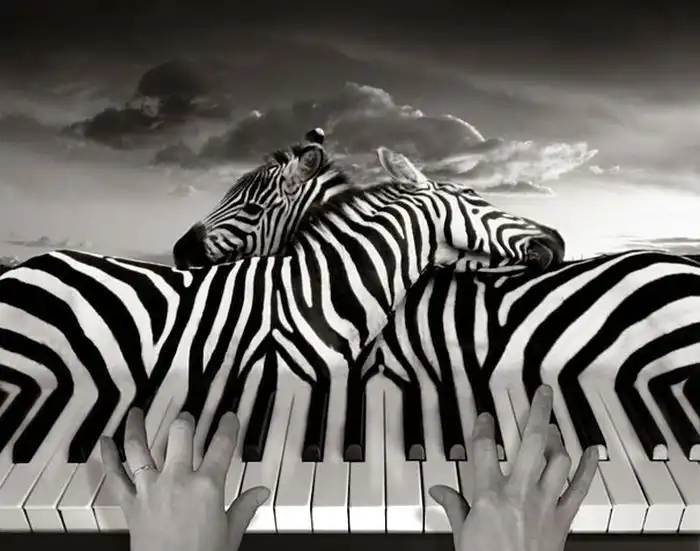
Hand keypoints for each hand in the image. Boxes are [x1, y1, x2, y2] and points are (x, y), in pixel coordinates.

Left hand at [100, 409, 269, 550]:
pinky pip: (115, 475)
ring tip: (137, 412)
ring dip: (137, 426)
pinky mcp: (131, 504)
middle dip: (185, 420)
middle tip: (188, 416)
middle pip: (180, 434)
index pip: (221, 444)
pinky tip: (106, 442)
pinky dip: (109, 457)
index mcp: (207, 486)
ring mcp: (151, 489)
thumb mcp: (230, 533)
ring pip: (140, 447)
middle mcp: (177, 480)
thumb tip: (260, 493)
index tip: (229, 418)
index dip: (228, 426)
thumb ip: (244, 507)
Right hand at [430, 384, 597, 550]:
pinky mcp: (562, 518)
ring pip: (557, 459)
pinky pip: (578, 488)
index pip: (485, 449)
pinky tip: (592, 451)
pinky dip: (587, 468)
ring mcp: (544, 503)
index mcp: (489, 495)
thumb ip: (454, 506)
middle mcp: (519, 493)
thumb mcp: (463, 535)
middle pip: (531, 441)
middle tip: (541, 392)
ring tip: (553, 426)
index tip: (486, 417)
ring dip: (557, 439)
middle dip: (538, 412)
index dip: (484, 427)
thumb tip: (440, 491)